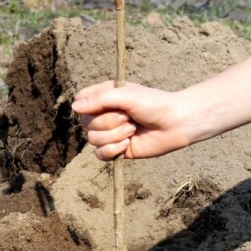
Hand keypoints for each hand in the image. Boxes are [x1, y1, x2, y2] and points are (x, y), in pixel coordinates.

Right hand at [72, 81, 196, 160]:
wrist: (176, 124)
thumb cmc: (154, 104)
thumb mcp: (126, 95)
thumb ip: (100, 100)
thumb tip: (74, 108)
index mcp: (104, 97)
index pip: (80, 101)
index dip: (87, 106)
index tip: (105, 104)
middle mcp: (104, 114)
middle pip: (86, 123)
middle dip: (108, 122)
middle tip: (128, 117)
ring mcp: (110, 133)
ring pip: (92, 140)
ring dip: (114, 135)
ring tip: (132, 130)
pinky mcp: (116, 149)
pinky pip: (100, 154)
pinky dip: (113, 150)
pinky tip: (127, 144)